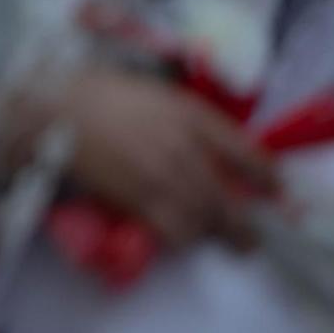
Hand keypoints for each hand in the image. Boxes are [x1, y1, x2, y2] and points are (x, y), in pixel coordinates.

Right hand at [54, 68, 275, 249]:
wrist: (57, 108)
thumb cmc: (103, 92)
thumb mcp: (159, 93)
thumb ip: (191, 120)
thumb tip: (217, 150)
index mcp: (194, 118)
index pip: (251, 157)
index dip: (269, 180)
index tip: (275, 191)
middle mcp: (187, 150)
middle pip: (230, 201)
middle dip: (244, 227)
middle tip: (250, 240)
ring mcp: (164, 178)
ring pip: (205, 221)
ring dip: (213, 234)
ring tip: (214, 240)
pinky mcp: (138, 200)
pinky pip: (174, 231)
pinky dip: (183, 237)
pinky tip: (180, 235)